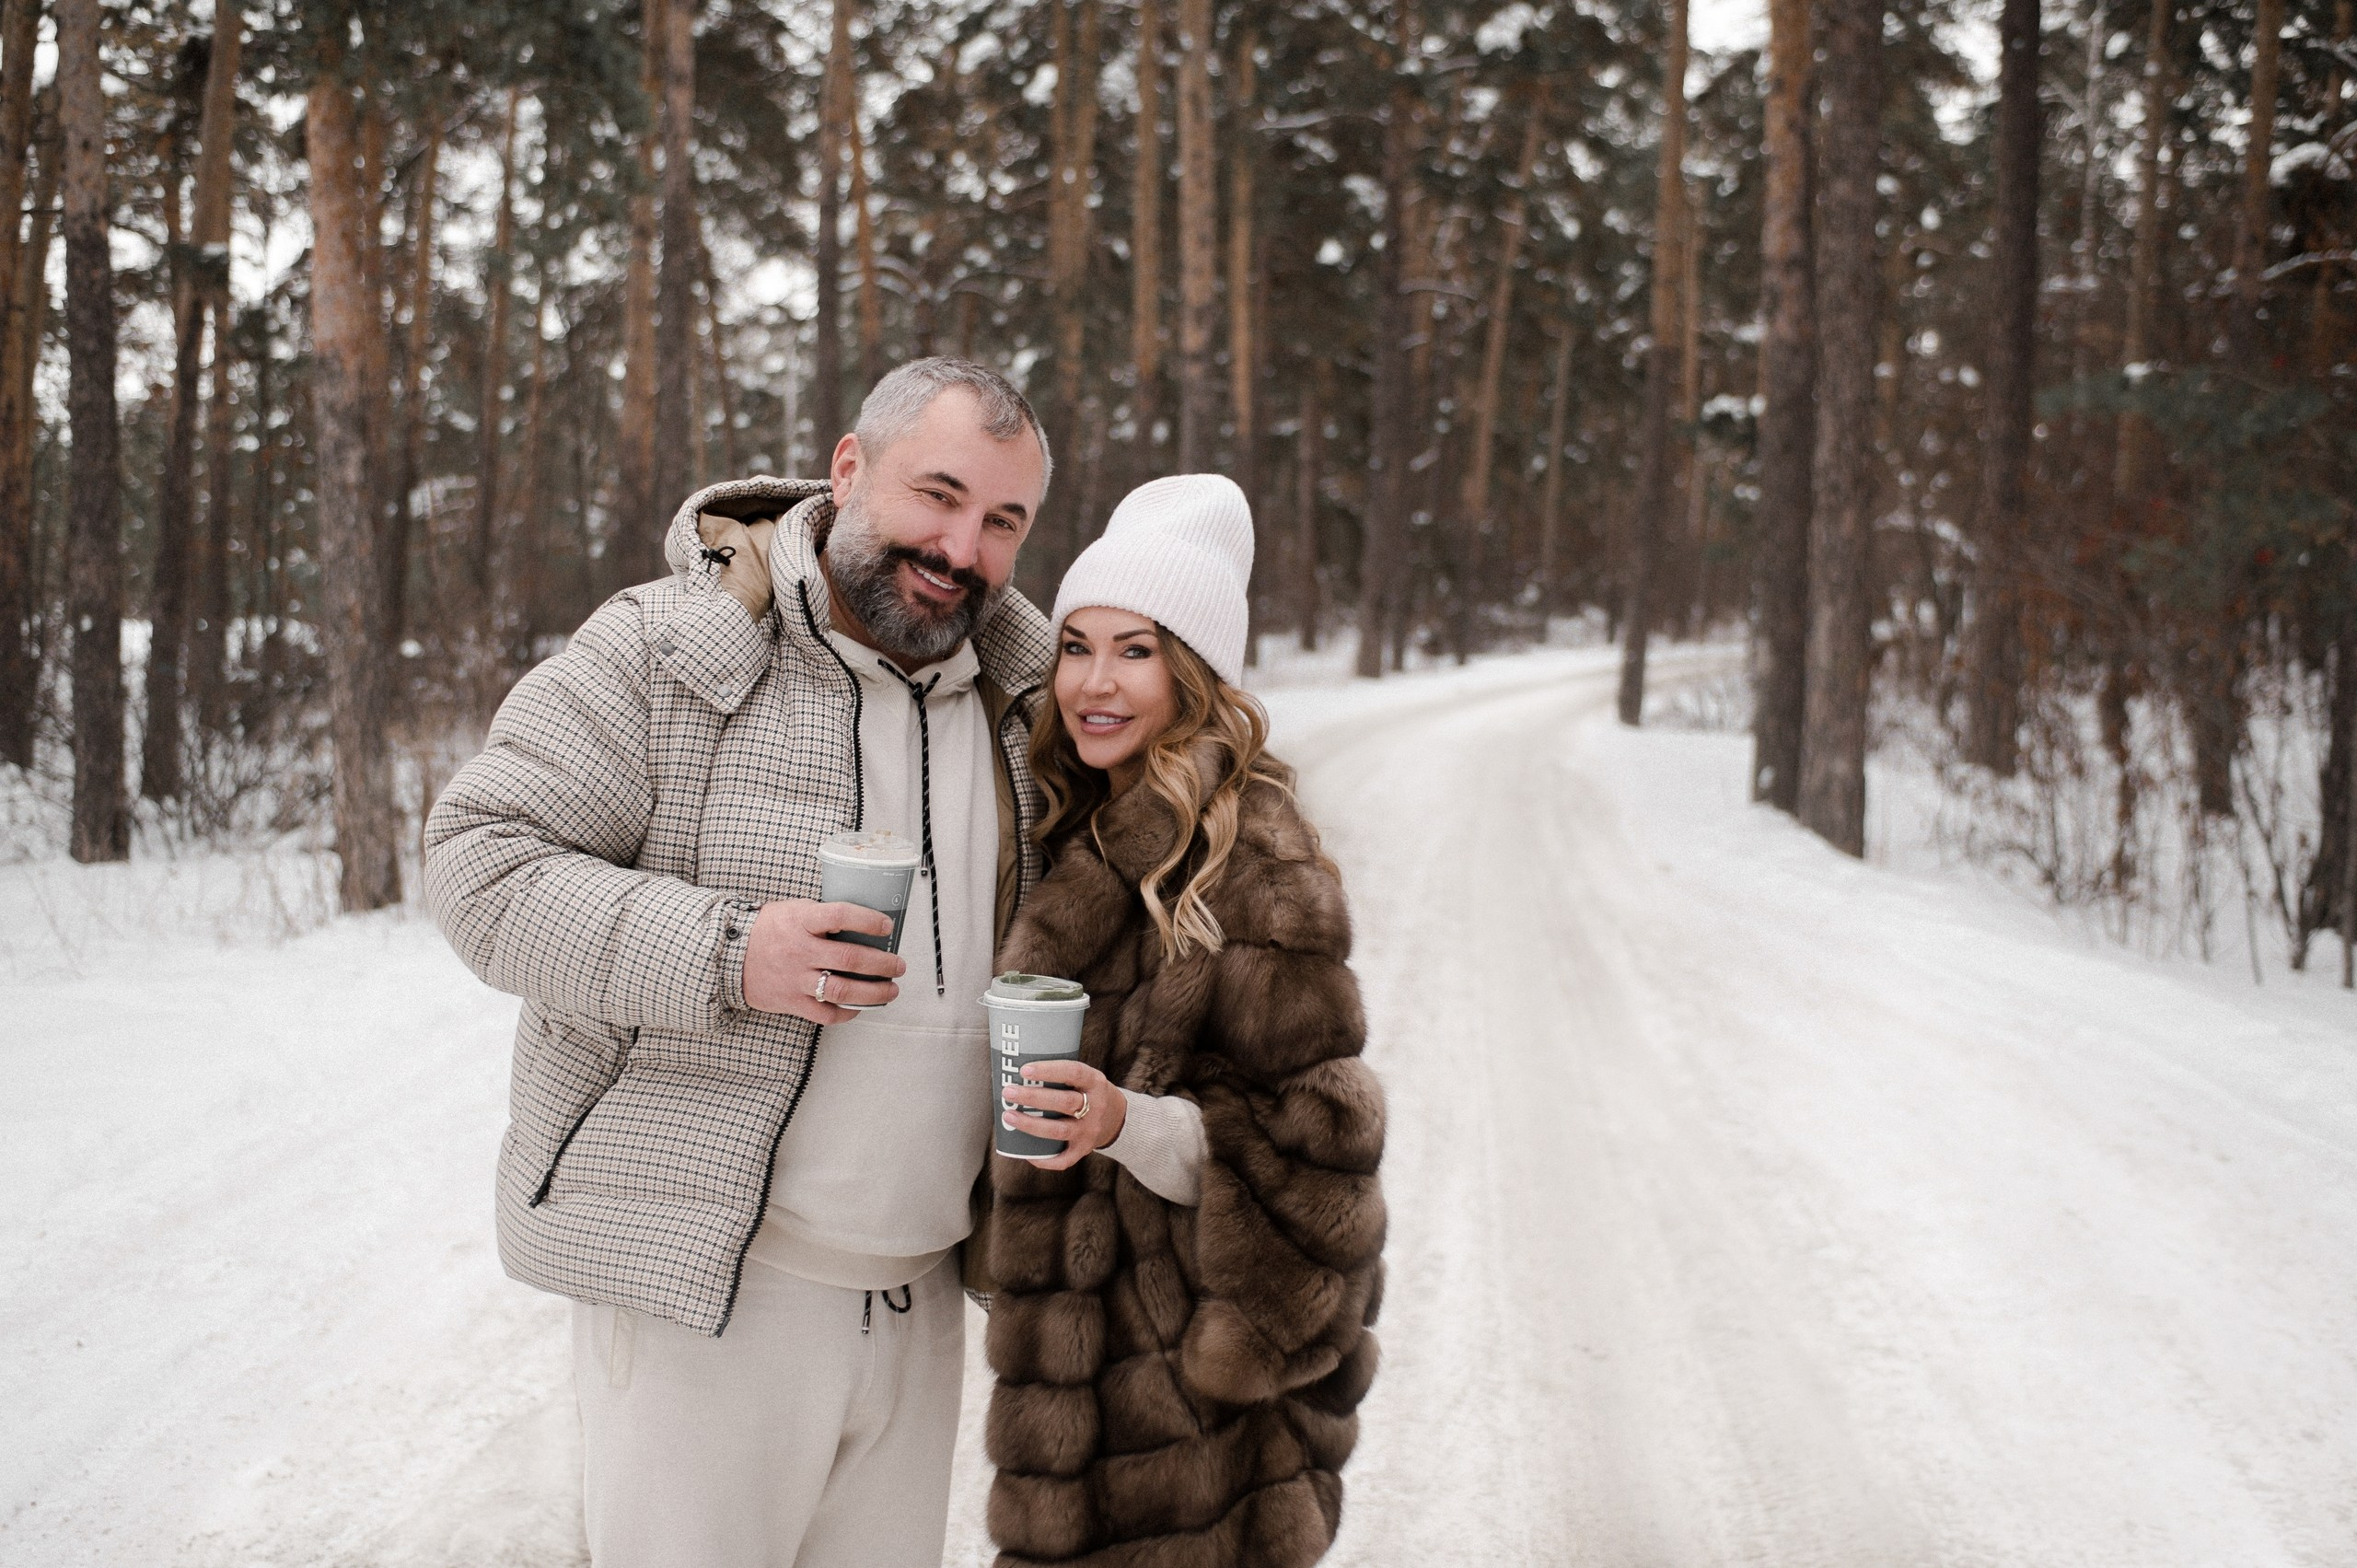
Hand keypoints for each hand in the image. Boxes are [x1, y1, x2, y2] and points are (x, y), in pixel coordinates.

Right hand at [741, 898, 906, 1022]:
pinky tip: (859, 1006)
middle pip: (850, 958)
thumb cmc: (768, 930)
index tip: (887, 926)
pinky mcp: (791, 1002)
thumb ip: (823, 915)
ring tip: (891, 990)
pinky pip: (825, 1013)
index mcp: (801, 921)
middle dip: (882, 963)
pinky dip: (847, 1012)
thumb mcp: (793, 910)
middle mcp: (800, 950)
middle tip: (899, 965)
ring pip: (842, 989)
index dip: (868, 920)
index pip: (840, 915)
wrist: (729, 956)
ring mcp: (796, 979)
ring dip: (874, 992)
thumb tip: (862, 922)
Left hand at [1001, 1059, 1125, 1170]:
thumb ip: (1061, 1074)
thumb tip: (1018, 1070)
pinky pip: (1063, 1159)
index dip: (1049, 1070)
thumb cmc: (1088, 1092)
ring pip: (1058, 1130)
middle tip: (1008, 1092)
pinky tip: (1025, 1154)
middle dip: (1032, 1097)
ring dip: (1030, 1124)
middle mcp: (1095, 1107)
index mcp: (1095, 1083)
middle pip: (1063, 1102)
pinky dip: (1044, 1159)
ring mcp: (1089, 1130)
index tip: (1024, 1070)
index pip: (1073, 1072)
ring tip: (1008, 1116)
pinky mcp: (1083, 1149)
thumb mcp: (1085, 1077)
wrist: (1117, 1119)